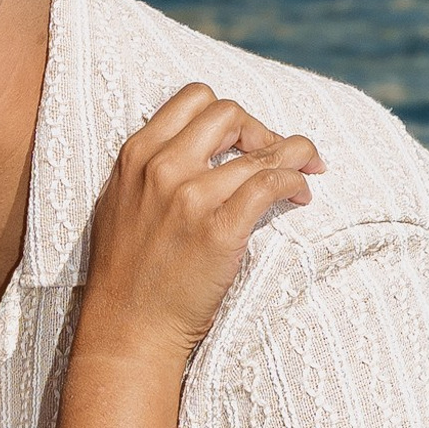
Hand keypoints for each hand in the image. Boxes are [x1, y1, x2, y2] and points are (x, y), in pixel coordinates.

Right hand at [80, 85, 320, 363]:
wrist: (126, 329)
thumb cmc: (126, 273)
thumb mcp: (120, 202)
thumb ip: (149, 169)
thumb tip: (194, 148)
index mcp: (135, 154)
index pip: (194, 98)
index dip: (229, 115)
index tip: (244, 140)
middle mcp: (162, 168)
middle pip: (229, 112)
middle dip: (260, 130)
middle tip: (275, 157)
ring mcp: (190, 198)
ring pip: (261, 150)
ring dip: (294, 156)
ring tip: (308, 172)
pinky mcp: (219, 230)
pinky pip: (271, 184)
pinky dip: (296, 182)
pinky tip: (301, 196)